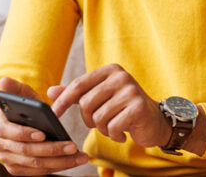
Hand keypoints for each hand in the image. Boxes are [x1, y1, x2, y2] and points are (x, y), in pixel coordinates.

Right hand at [0, 77, 89, 175]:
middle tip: (72, 146)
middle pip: (26, 151)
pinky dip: (58, 167)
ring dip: (60, 161)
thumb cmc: (25, 108)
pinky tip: (74, 161)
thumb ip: (14, 87)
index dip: (25, 134)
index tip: (43, 134)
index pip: (8, 131)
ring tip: (80, 156)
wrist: (23, 124)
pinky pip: (39, 172)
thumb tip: (4, 80)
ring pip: (35, 164)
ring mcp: (7, 159)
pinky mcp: (17, 169)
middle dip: (51, 149)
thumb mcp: (21, 94)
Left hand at [48, 64, 169, 146]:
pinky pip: (112, 127)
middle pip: (86, 103)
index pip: (78, 85)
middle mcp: (120, 77)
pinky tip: (123, 133)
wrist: (155, 122)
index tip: (53, 113)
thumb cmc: (123, 108)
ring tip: (113, 127)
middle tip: (100, 123)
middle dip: (89, 119)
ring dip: (102, 129)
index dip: (63, 100)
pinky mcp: (138, 107)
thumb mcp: (100, 97)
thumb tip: (51, 91)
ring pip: (98, 118)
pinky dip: (114, 135)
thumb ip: (76, 94)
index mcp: (109, 71)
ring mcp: (131, 91)